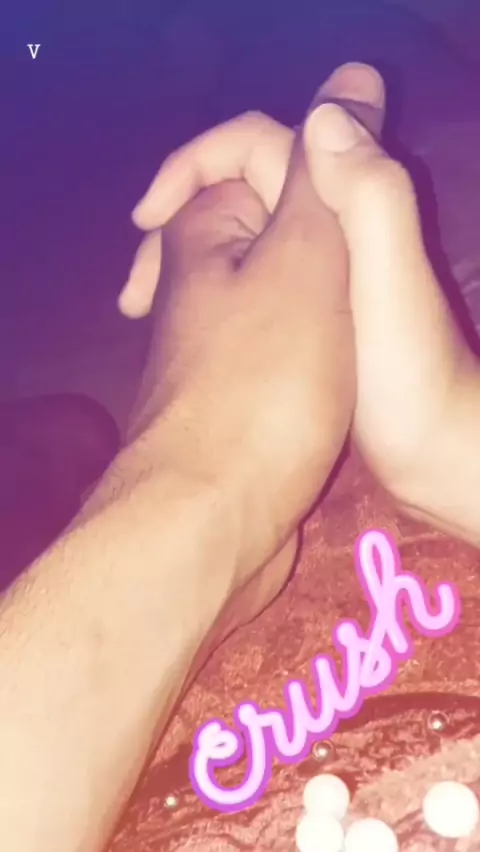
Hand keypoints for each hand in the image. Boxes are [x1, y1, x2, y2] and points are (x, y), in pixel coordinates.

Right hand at [123, 62, 479, 542]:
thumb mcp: (390, 282)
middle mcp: (330, 225)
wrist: (433, 450)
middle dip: (173, 224)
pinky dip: (203, 294)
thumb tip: (320, 114)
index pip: (256, 144)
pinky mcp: (308, 311)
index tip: (144, 219)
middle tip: (134, 296)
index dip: (193, 165)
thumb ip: (370, 195)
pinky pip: (242, 281)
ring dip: (179, 263)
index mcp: (345, 204)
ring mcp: (317, 270)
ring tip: (142, 315)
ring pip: (231, 239)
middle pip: (232, 193)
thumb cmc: (410, 376)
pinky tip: (180, 332)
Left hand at [125, 96, 355, 606]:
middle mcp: (193, 281)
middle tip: (357, 265)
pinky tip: (331, 368)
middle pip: (264, 220)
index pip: (243, 150)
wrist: (213, 516)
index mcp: (203, 234)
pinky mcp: (229, 394)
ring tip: (353, 319)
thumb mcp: (306, 261)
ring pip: (275, 286)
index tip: (346, 184)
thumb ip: (326, 174)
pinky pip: (273, 342)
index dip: (303, 151)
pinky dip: (307, 341)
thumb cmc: (264, 385)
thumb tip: (347, 85)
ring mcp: (208, 342)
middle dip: (319, 232)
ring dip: (319, 291)